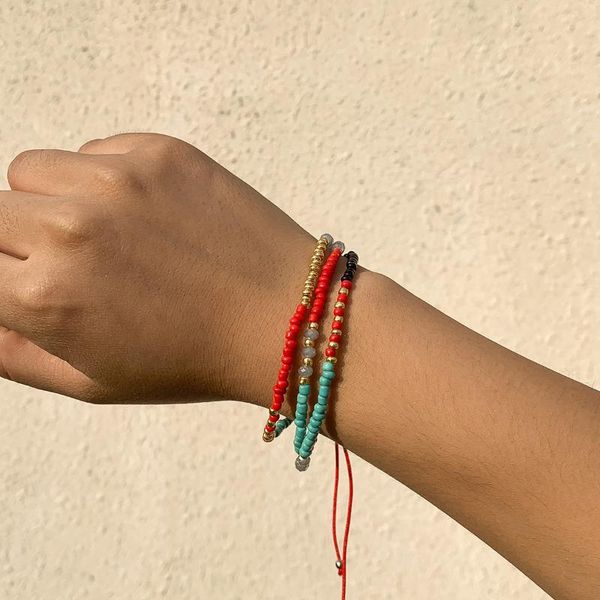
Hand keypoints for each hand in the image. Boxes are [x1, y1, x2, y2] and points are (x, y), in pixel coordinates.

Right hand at [0, 133, 316, 403]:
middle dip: (12, 240)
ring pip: (33, 171)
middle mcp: (70, 229)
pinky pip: (94, 151)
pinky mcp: (159, 153)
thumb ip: (10, 351)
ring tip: (107, 237)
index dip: (1, 275)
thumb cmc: (193, 360)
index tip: (23, 278)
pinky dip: (103, 179)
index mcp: (46, 296)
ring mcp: (116, 181)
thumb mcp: (92, 381)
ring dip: (51, 201)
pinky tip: (147, 215)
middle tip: (66, 265)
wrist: (286, 318)